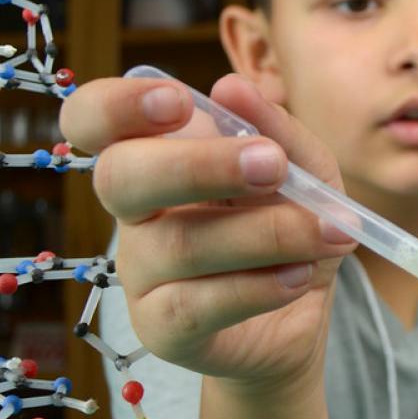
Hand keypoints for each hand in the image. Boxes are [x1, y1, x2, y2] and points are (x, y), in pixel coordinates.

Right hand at [60, 74, 357, 387]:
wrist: (305, 312)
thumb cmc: (291, 224)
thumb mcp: (307, 171)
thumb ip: (279, 131)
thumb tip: (232, 88)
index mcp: (153, 158)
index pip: (90, 121)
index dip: (115, 105)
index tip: (178, 101)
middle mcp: (134, 214)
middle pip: (120, 178)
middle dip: (199, 165)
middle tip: (273, 165)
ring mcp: (141, 274)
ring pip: (178, 245)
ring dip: (266, 232)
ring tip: (327, 231)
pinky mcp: (162, 330)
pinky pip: (194, 306)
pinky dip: (257, 287)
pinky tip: (300, 275)